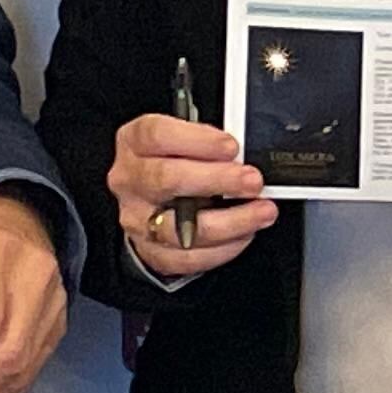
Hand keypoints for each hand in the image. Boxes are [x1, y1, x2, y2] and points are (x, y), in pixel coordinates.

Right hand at [107, 113, 277, 283]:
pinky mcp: (151, 251)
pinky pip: (188, 257)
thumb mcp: (184, 138)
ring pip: (179, 226)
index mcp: (135, 143)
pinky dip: (222, 248)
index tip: (231, 147)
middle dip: (217, 180)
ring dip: (229, 220)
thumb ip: (208, 141)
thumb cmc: (175, 162)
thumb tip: (244, 153)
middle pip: (166, 178)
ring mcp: (137, 218)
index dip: (197, 140)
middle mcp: (130, 180)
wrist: (153, 202)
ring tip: (261, 212)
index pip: (156, 135)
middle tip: (252, 180)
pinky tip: (244, 234)